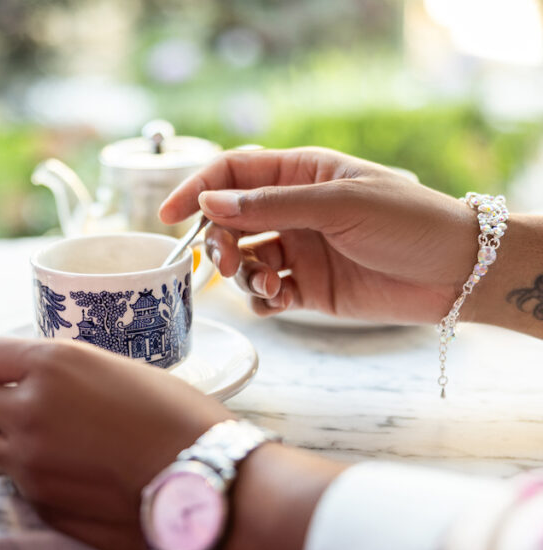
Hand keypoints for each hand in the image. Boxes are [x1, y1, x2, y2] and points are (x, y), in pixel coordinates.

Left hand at [0, 337, 233, 549]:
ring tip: (35, 447)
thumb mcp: (116, 369)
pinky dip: (30, 480)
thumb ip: (64, 373)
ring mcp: (30, 462)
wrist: (209, 484)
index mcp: (52, 364)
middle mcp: (29, 410)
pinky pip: (15, 486)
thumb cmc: (181, 420)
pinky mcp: (40, 504)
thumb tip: (36, 381)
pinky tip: (69, 477)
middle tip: (4, 411)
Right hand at [160, 147, 478, 323]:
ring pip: (243, 260)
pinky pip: (265, 293)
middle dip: (217, 242)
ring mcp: (299, 250)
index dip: (197, 190)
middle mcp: (293, 210)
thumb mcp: (339, 204)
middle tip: (221, 262)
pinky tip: (278, 301)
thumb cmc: (409, 223)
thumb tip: (211, 202)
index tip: (169, 216)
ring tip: (272, 285)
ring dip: (243, 275)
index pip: (233, 173)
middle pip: (229, 221)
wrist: (456, 274)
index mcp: (301, 174)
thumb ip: (272, 204)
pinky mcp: (308, 288)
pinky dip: (262, 300)